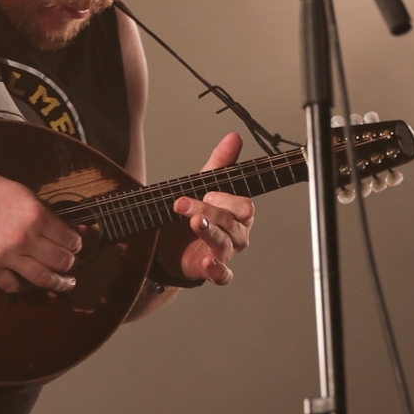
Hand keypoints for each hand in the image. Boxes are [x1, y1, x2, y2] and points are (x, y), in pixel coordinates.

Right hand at [0, 169, 81, 293]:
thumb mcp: (27, 196)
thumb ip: (51, 216)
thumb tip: (79, 230)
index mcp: (37, 216)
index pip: (69, 240)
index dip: (76, 245)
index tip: (75, 247)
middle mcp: (24, 239)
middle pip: (60, 261)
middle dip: (69, 264)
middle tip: (70, 265)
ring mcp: (6, 256)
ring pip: (42, 277)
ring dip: (58, 283)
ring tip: (64, 284)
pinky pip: (12, 285)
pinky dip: (23, 286)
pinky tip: (28, 283)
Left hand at [157, 133, 254, 284]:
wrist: (170, 243)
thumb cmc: (195, 212)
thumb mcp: (204, 184)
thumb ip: (220, 163)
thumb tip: (234, 138)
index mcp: (238, 212)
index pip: (243, 206)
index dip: (226, 199)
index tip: (207, 192)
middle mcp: (237, 233)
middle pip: (231, 223)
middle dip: (208, 212)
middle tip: (184, 204)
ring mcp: (226, 253)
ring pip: (225, 244)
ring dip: (210, 233)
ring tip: (196, 224)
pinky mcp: (213, 271)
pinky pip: (223, 276)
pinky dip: (218, 270)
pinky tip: (207, 262)